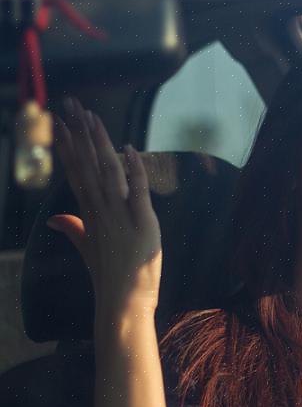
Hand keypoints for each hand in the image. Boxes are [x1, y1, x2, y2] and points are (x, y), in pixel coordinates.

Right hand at [48, 97, 161, 323]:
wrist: (123, 302)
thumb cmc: (109, 276)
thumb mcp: (88, 249)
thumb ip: (73, 229)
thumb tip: (54, 218)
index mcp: (90, 213)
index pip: (76, 172)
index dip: (69, 146)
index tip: (61, 122)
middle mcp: (101, 210)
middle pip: (87, 165)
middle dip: (79, 133)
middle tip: (71, 105)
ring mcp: (121, 216)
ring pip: (108, 172)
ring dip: (101, 144)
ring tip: (92, 117)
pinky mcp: (143, 223)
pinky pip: (138, 191)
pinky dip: (134, 170)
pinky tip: (129, 149)